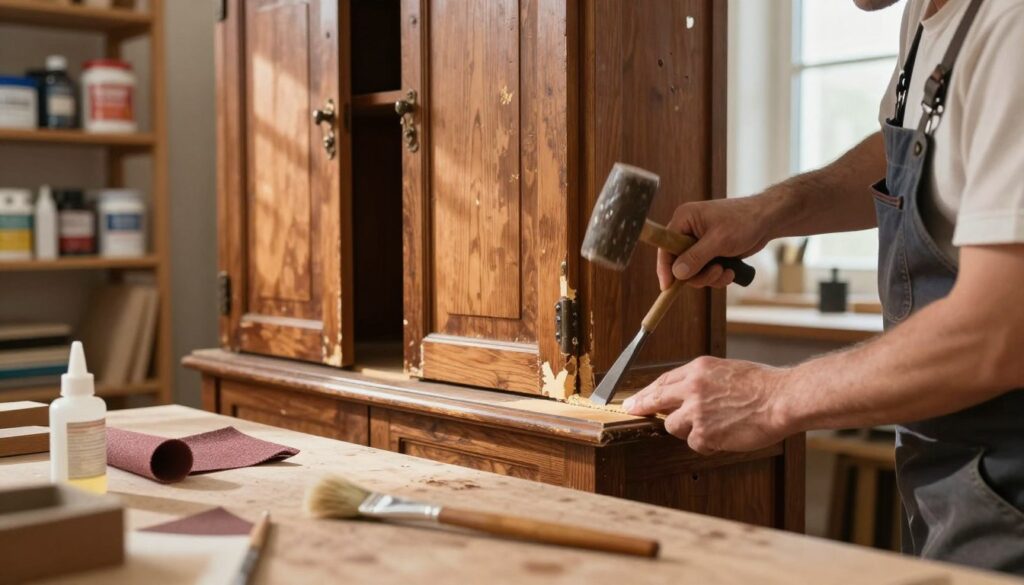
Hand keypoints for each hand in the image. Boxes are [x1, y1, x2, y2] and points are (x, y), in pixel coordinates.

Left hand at [622, 357, 793, 453]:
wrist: (781, 399)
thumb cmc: (762, 385)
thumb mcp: (727, 370)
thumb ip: (703, 380)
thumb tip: (685, 393)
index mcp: (698, 369)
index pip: (663, 381)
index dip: (648, 391)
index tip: (636, 398)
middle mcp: (692, 388)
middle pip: (656, 400)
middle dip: (641, 406)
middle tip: (631, 409)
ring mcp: (696, 411)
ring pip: (673, 426)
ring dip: (687, 429)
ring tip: (712, 425)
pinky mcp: (704, 433)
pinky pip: (694, 443)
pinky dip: (706, 444)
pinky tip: (724, 436)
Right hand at [658, 197, 773, 289]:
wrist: (767, 220)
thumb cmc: (744, 221)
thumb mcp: (719, 240)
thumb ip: (696, 257)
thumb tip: (677, 273)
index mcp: (684, 220)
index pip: (665, 247)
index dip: (665, 267)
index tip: (668, 286)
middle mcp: (688, 231)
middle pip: (679, 264)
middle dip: (698, 274)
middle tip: (715, 273)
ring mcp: (698, 244)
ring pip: (693, 272)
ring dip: (710, 277)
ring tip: (727, 271)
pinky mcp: (710, 253)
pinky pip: (705, 272)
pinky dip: (717, 276)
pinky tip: (731, 271)